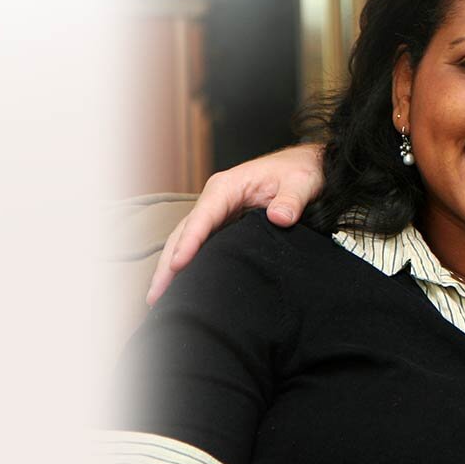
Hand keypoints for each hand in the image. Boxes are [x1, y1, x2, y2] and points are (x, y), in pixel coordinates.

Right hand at [146, 143, 325, 304]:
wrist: (307, 166)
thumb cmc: (301, 171)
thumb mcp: (302, 182)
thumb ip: (292, 200)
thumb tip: (280, 217)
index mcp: (227, 187)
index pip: (203, 216)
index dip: (189, 241)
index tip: (178, 265)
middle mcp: (215, 199)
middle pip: (184, 232)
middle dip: (169, 262)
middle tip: (156, 293)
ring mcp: (217, 212)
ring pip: (187, 240)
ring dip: (172, 267)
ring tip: (159, 297)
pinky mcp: (224, 224)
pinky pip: (201, 244)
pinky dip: (189, 263)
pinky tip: (183, 285)